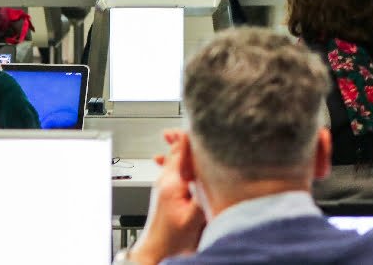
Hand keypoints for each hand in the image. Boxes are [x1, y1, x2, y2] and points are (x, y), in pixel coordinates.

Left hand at [129, 131, 205, 262]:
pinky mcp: (169, 193)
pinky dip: (179, 158)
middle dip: (187, 136)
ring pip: (176, 158)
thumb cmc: (171, 240)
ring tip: (183, 132)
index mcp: (172, 181)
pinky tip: (176, 157)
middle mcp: (167, 180)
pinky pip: (174, 168)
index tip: (203, 122)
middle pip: (179, 150)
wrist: (155, 253)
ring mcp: (167, 186)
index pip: (183, 149)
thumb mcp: (193, 217)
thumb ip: (204, 195)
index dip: (193, 134)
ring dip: (182, 145)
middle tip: (194, 121)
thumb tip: (217, 178)